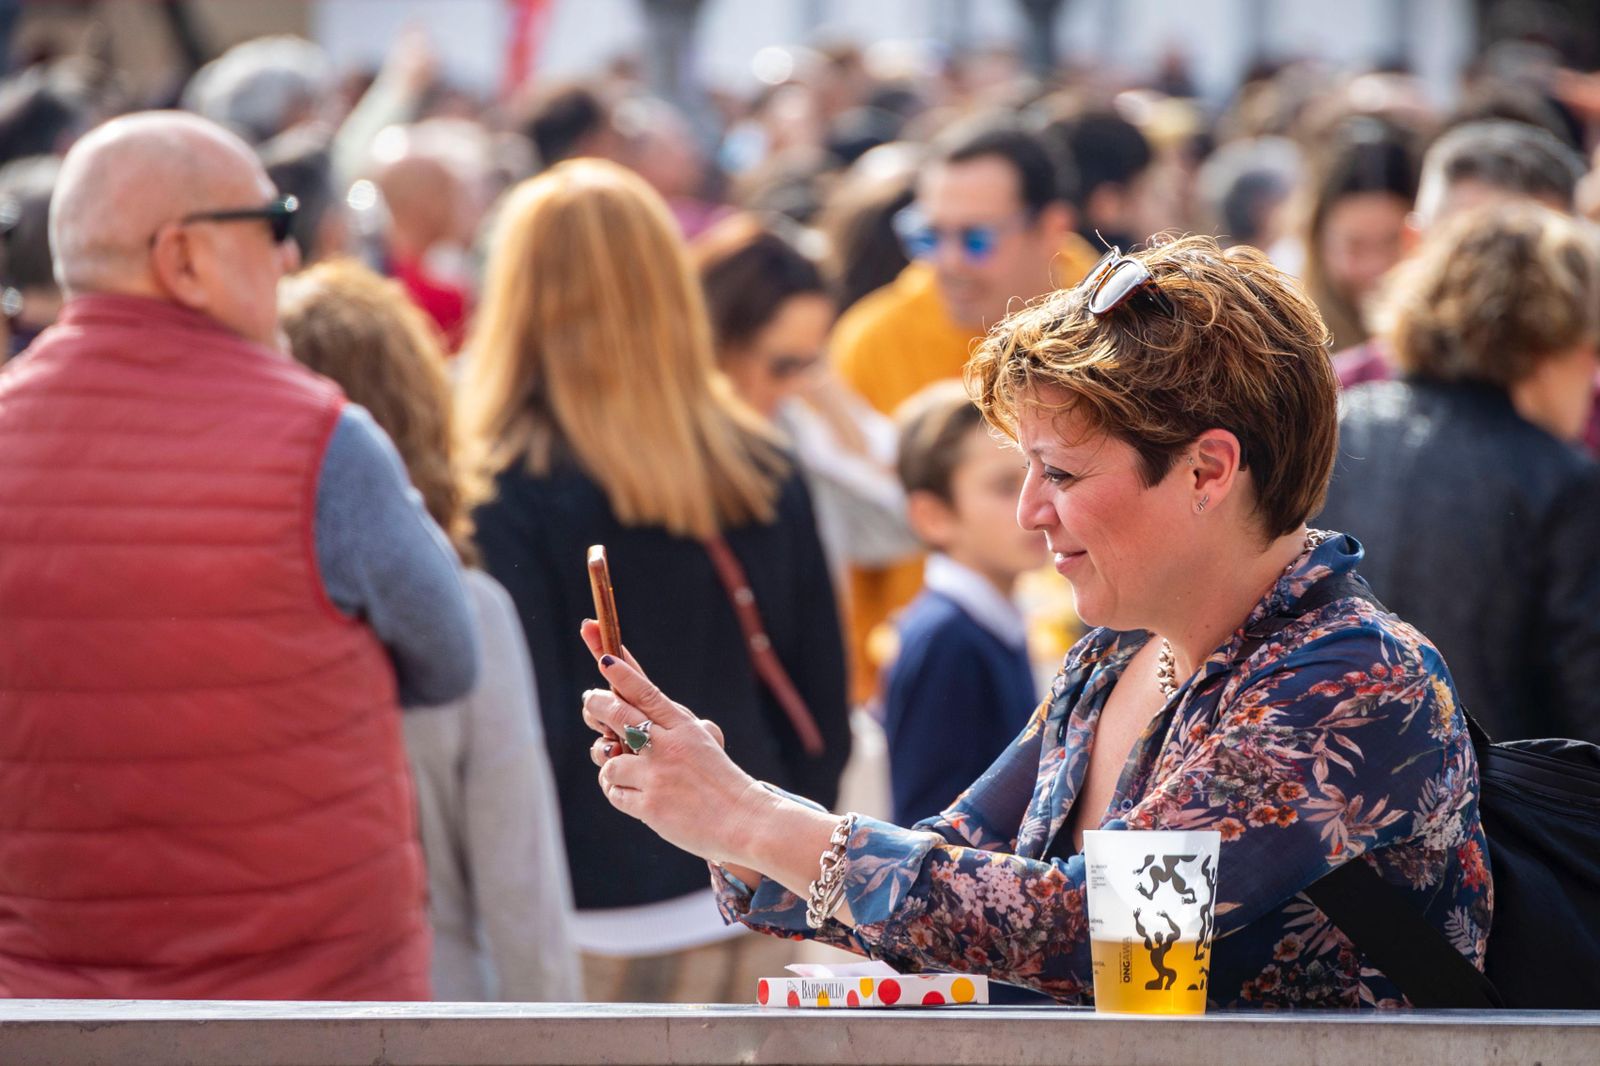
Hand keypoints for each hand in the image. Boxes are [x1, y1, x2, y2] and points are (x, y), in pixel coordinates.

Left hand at [578, 625, 764, 865]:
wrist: (743, 820)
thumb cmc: (721, 781)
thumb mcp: (704, 743)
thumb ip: (675, 728)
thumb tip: (640, 721)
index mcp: (684, 727)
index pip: (646, 692)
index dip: (623, 674)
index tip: (605, 659)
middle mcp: (668, 746)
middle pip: (618, 713)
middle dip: (596, 705)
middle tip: (590, 702)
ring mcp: (657, 775)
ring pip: (608, 759)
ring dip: (609, 763)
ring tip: (625, 771)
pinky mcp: (649, 805)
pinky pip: (613, 791)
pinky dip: (617, 791)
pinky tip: (634, 794)